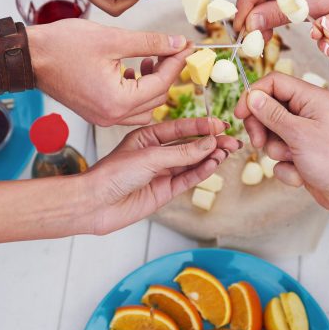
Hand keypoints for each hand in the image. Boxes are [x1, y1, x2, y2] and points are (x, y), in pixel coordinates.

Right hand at [29, 19, 191, 125]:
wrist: (30, 57)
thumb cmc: (63, 46)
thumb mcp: (113, 39)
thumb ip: (150, 43)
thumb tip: (177, 43)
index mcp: (117, 101)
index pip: (161, 84)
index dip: (176, 62)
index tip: (187, 45)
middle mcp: (111, 116)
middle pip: (156, 98)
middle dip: (167, 72)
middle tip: (174, 48)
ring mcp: (103, 117)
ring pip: (145, 107)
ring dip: (153, 84)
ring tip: (151, 58)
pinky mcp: (96, 112)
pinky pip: (128, 107)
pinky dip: (136, 90)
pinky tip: (133, 68)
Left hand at [80, 118, 239, 234]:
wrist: (95, 203)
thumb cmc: (112, 174)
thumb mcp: (149, 157)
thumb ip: (182, 152)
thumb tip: (209, 143)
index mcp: (148, 137)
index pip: (181, 129)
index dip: (202, 127)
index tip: (221, 125)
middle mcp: (156, 154)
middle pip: (191, 146)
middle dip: (212, 143)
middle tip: (233, 141)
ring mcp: (161, 173)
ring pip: (192, 163)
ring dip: (210, 158)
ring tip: (227, 152)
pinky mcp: (164, 191)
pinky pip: (187, 179)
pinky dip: (201, 172)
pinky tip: (213, 165)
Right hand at [233, 73, 328, 245]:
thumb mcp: (299, 133)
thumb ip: (272, 114)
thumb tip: (253, 97)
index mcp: (311, 98)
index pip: (274, 83)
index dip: (254, 95)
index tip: (241, 114)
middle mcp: (307, 113)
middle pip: (268, 109)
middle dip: (262, 128)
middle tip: (260, 142)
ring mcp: (304, 134)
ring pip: (272, 136)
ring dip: (277, 152)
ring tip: (293, 160)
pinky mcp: (302, 154)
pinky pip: (281, 157)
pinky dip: (287, 168)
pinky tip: (302, 174)